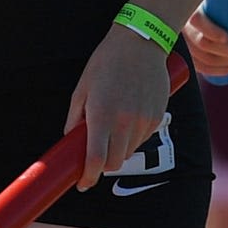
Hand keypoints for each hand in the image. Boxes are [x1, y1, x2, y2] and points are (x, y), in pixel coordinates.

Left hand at [67, 25, 170, 190]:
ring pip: (130, 152)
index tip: (82, 184)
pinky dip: (133, 138)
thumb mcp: (82, 88)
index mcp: (101, 115)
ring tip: (112, 131)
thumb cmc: (105, 63)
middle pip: (115, 163)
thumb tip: (70, 140)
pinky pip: (143, 138)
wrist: (140, 43)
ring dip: (118, 151)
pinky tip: (128, 120)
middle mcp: (124, 121)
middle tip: (95, 158)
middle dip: (103, 167)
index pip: (96, 159)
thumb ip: (75, 117)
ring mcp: (143, 120)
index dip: (88, 177)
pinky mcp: (157, 116)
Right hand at [184, 5, 227, 76]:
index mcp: (196, 8)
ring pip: (204, 60)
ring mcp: (186, 44)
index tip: (227, 37)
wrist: (225, 20)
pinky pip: (205, 69)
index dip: (210, 31)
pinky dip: (222, 69)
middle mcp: (186, 26)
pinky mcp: (191, 58)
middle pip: (201, 43)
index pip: (196, 19)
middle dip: (227, 50)